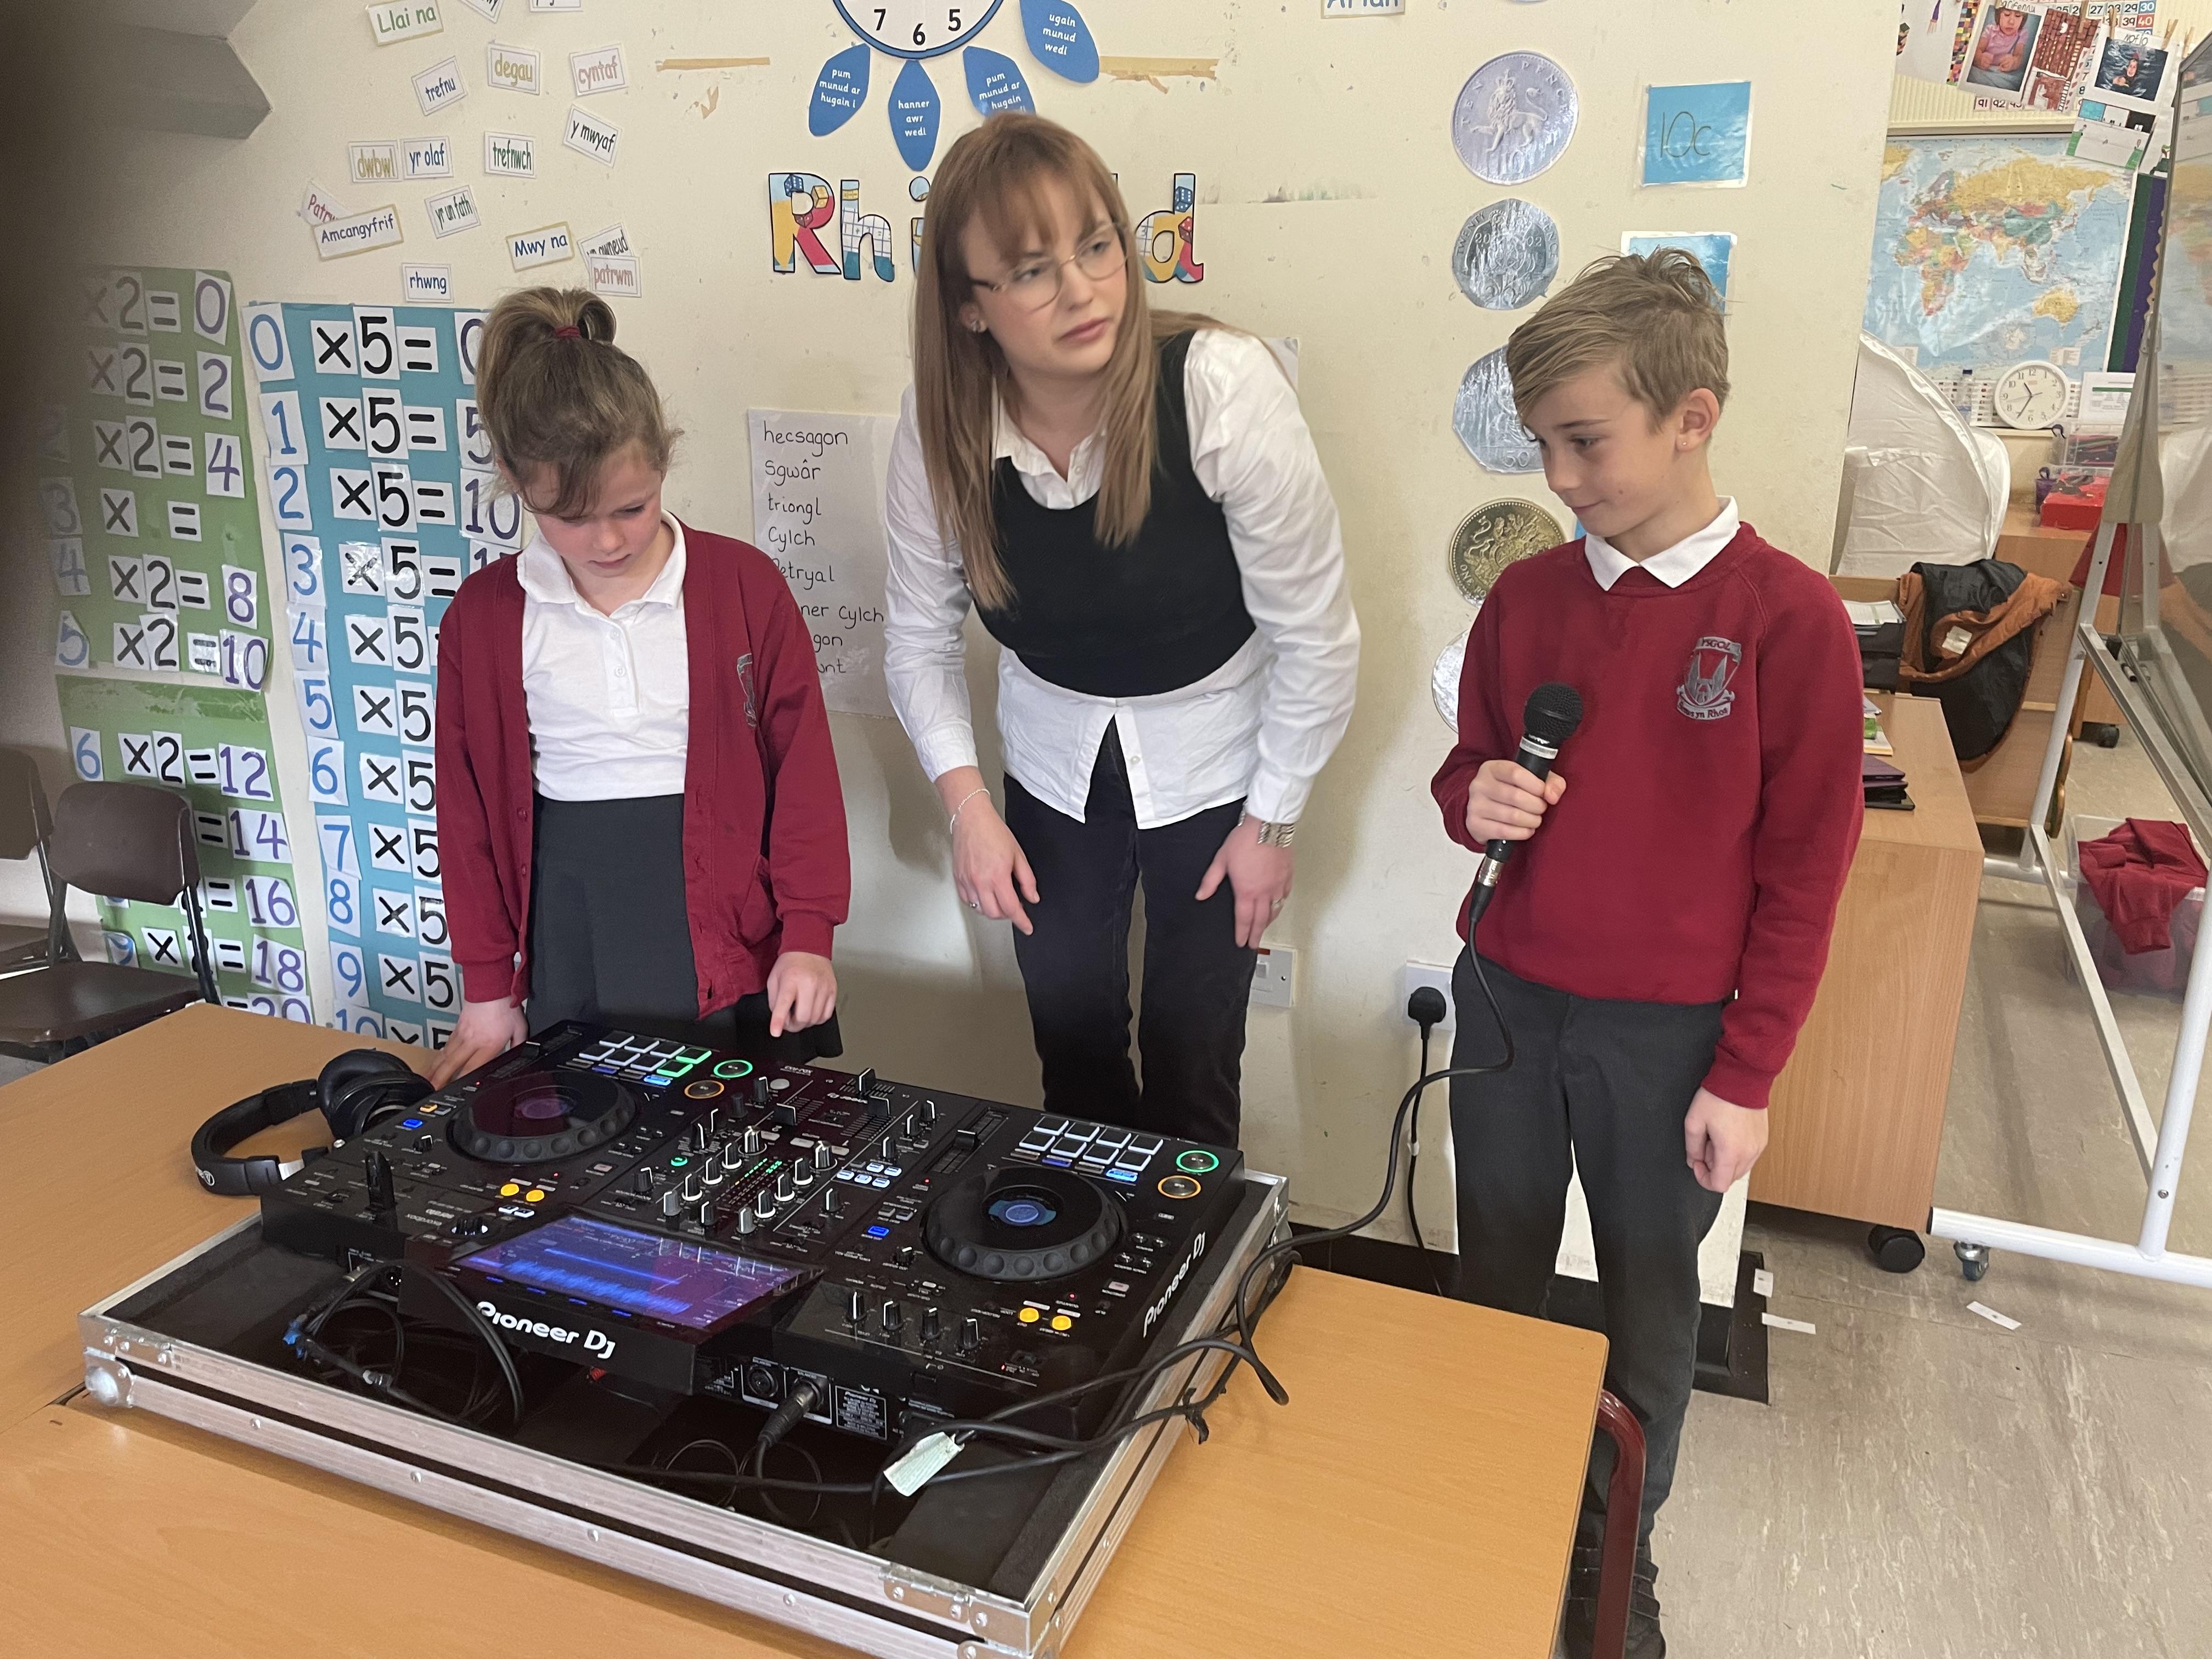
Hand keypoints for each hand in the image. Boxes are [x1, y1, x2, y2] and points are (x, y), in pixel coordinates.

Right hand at [429, 997, 527, 1087]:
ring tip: (428, 1079)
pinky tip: (436, 1061)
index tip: (455, 1089)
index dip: (463, 1080)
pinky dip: (439, 1055)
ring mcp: (462, 1034)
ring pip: (445, 1055)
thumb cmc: (505, 1006)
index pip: (473, 1067)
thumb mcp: (520, 1028)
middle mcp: (472, 1041)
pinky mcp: (457, 1027)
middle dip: (440, 1078)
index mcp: (488, 1044)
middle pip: (452, 1064)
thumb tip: (523, 1053)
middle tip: (432, 1089)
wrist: (491, 987)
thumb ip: (519, 1044)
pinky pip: (447, 1044)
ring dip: (435, 1068)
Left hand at [765, 951, 836, 1036]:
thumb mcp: (774, 979)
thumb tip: (779, 1019)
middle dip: (793, 1026)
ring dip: (805, 1023)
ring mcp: (823, 987)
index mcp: (791, 979)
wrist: (809, 948)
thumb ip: (774, 1001)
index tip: (776, 1032)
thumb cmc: (790, 964)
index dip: (779, 1021)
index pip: (784, 1003)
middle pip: (803, 1017)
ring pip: (815, 1019)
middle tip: (788, 1022)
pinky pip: (826, 1015)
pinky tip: (811, 1013)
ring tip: (799, 1015)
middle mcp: (809, 983)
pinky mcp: (833, 990)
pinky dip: (817, 1019)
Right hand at [952, 796, 1039, 934]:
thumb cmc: (993, 831)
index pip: (1011, 908)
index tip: (1027, 926)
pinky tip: (985, 894)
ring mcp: (967, 881)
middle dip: (1007, 915)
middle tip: (1014, 907)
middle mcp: (980, 882)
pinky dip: (977, 903)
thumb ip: (1027, 879)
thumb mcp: (1018, 854)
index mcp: (997, 876)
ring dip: (992, 909)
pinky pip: (967, 900)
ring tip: (999, 898)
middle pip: (994, 914)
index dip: (1021, 921)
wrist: (971, 818)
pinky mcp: (958, 879)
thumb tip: (1032, 897)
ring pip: (980, 909)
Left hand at [1197, 815, 1294, 948]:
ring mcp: (1277, 885)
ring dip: (1268, 922)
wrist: (1268, 826)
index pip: (1244, 919)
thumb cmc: (1246, 840)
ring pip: (1274, 910)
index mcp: (1246, 891)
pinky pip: (1284, 896)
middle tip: (1254, 945)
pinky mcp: (1287, 877)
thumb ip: (1211, 880)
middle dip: (1257, 935)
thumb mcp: (1221, 860)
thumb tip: (1201, 895)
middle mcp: (1263, 892)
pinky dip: (1280, 905)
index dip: (1242, 933)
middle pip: (1261, 920)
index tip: (1241, 942)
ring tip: (1264, 928)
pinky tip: (1277, 905)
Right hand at [1465, 759, 1565, 845]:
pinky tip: (1526, 829)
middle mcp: (1479, 785)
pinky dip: (1522, 833)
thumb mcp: (1530, 779)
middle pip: (1516, 796)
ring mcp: (1475, 806)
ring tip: (1535, 819)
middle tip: (1541, 808)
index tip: (1544, 792)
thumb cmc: (1510, 791)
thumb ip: (1550, 782)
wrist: (1484, 809)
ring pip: (1512, 816)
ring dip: (1531, 820)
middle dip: (1537, 806)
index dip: (1536, 785)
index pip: (1515, 773)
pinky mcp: (1475, 825)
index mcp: (1492, 768)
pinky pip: (1504, 832)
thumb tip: (1552, 795)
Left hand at [1684, 1087, 1768, 1192]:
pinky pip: (1749, 1156)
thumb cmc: (1719, 1096)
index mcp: (1731, 1152)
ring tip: (1718, 1136)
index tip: (1697, 1163)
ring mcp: (1759, 1147)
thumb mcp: (1694, 1121)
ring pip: (1740, 1168)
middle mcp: (1749, 1153)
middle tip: (1707, 1144)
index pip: (1719, 1185)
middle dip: (1714, 1166)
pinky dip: (1737, 1152)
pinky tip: (1729, 1132)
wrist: (1742, 1078)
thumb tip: (1694, 1160)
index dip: (1703, 1178)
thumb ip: (1692, 1147)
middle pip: (1730, 1178)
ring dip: (1726, 1159)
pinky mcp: (1763, 1140)